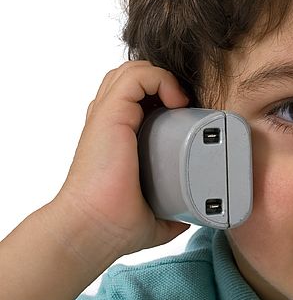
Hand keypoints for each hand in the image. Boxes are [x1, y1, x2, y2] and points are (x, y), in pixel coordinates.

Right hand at [48, 60, 191, 264]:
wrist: (95, 229)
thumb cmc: (117, 224)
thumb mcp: (156, 215)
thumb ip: (172, 210)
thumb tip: (189, 215)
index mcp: (118, 136)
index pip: (140, 96)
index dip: (166, 96)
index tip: (190, 117)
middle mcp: (110, 121)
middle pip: (136, 77)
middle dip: (166, 82)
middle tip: (187, 108)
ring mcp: (108, 115)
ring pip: (134, 70)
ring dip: (164, 77)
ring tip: (181, 104)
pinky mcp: (110, 114)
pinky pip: (136, 76)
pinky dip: (161, 79)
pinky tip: (176, 101)